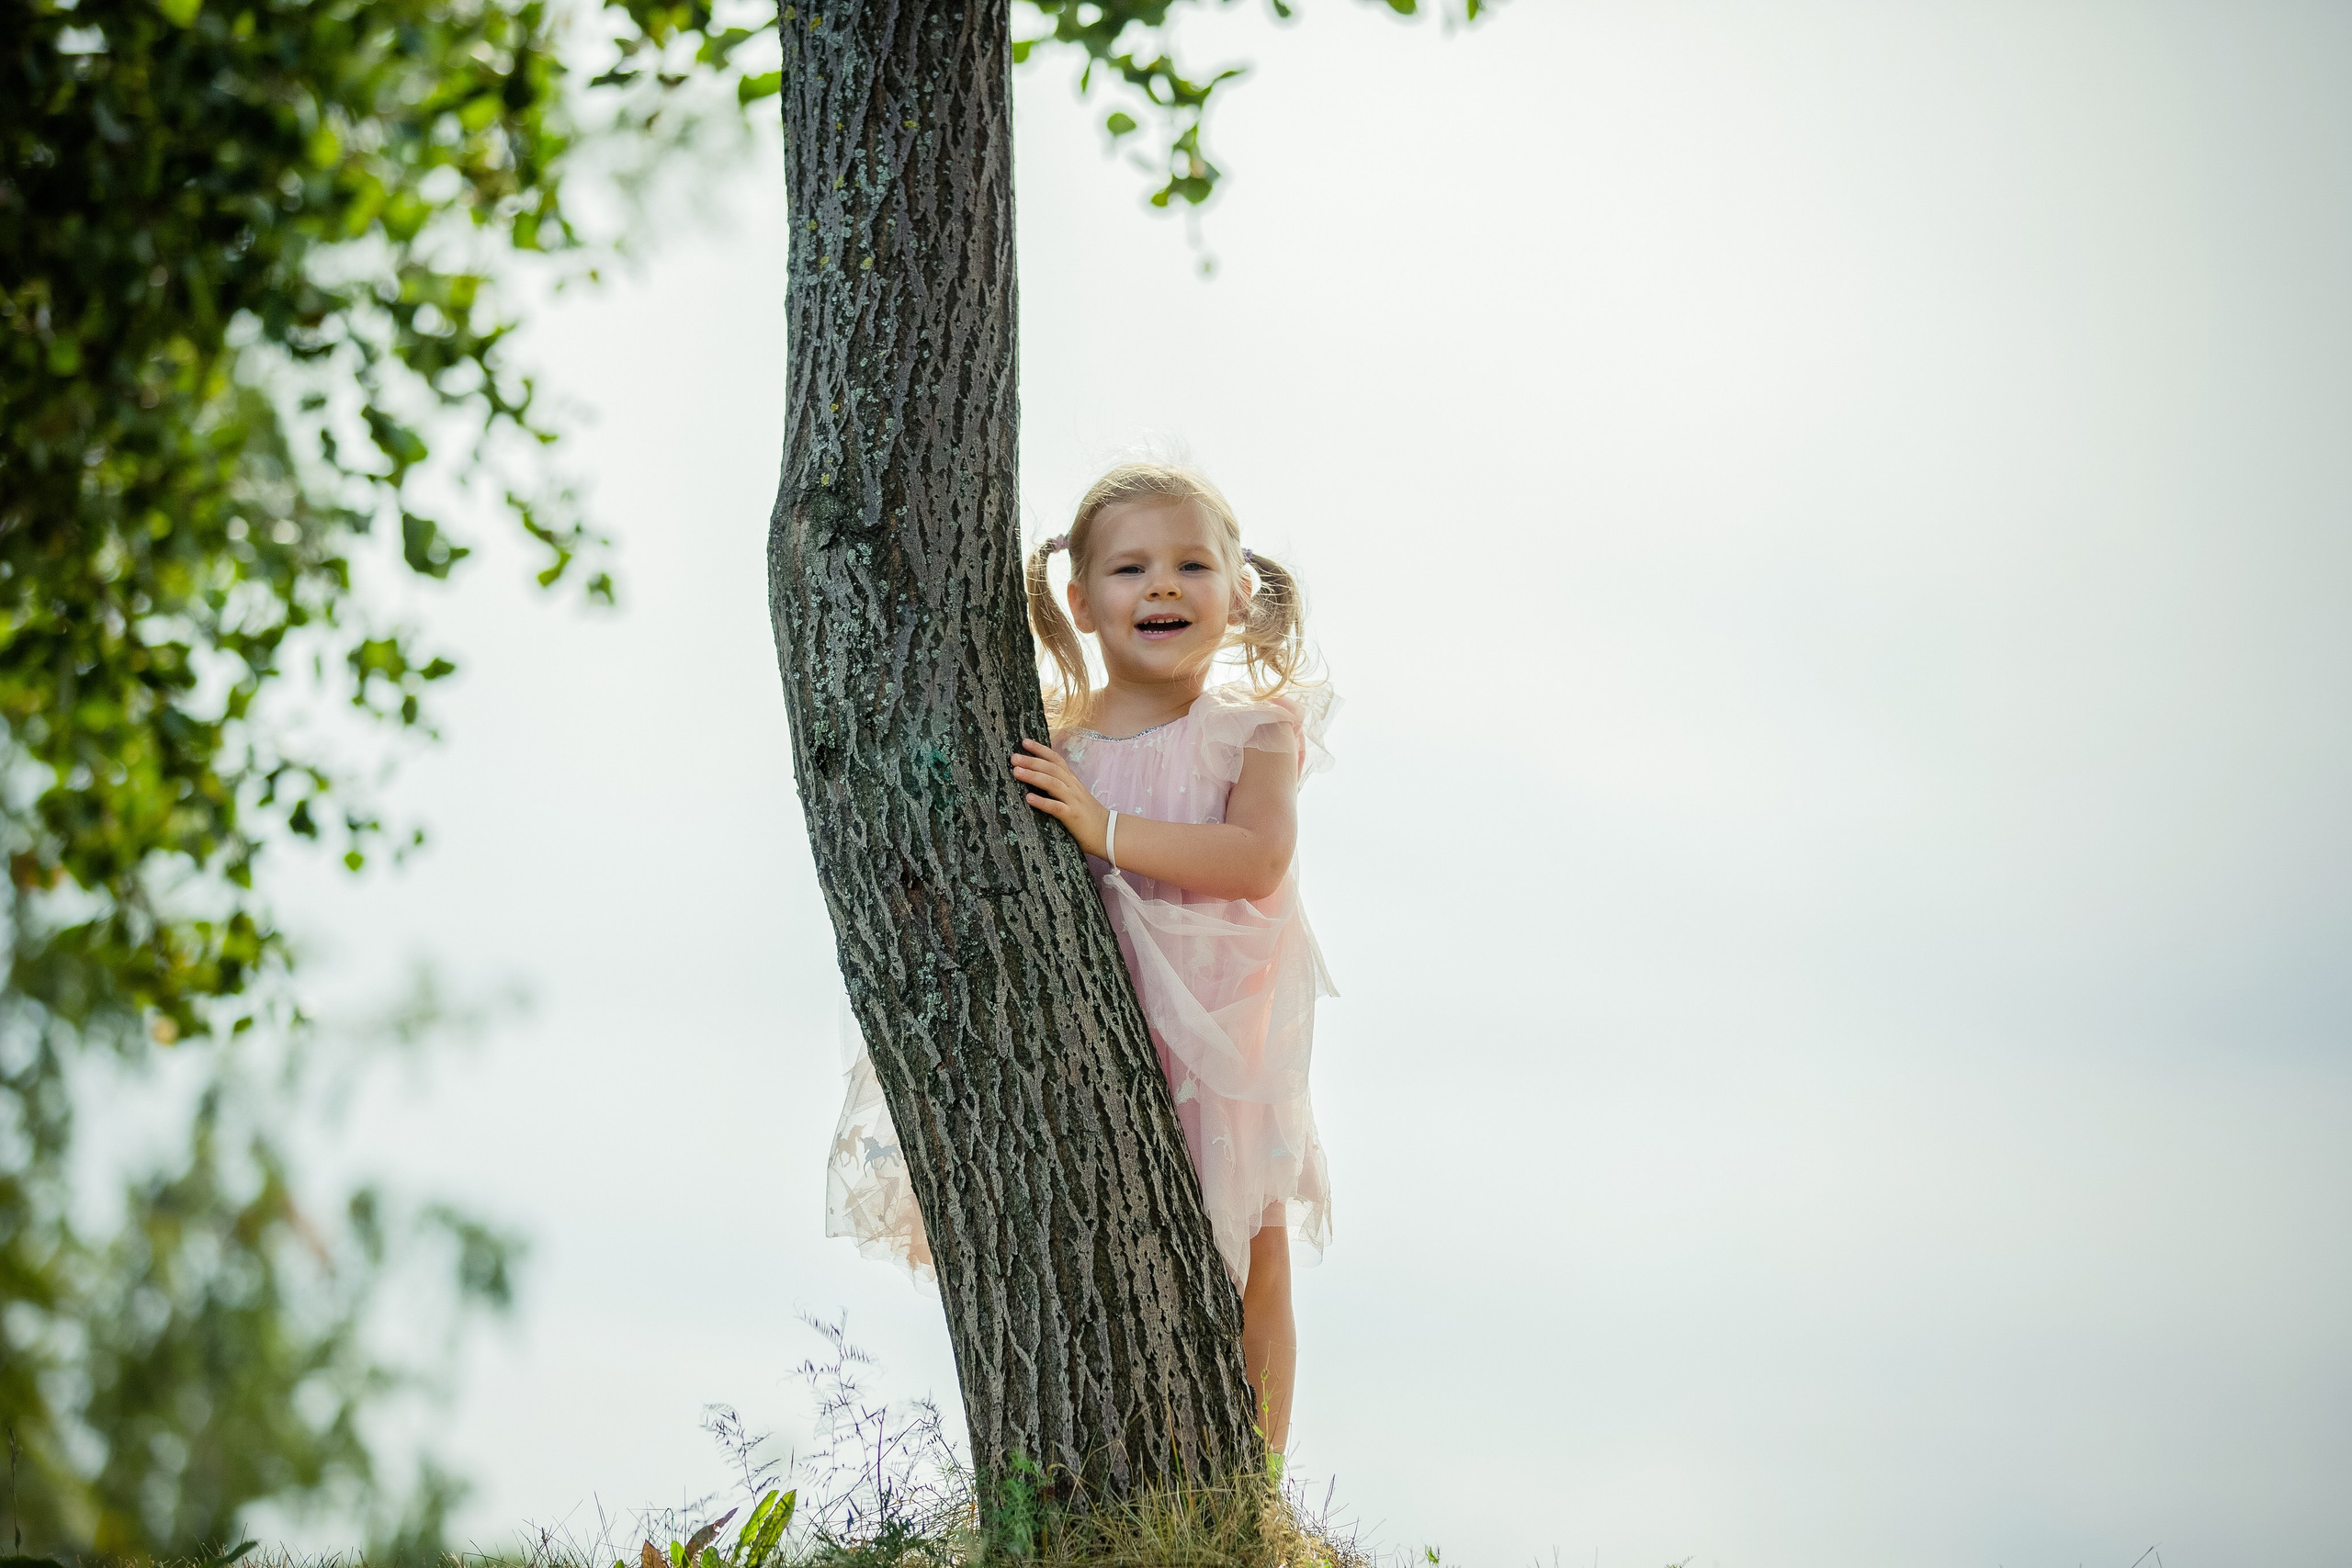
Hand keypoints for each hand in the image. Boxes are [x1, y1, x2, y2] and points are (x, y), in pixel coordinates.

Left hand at [1011, 739, 1110, 857]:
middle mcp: (1073, 787)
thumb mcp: (1075, 795)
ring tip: (1017, 772)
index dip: (1041, 749)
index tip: (1024, 742)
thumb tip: (1038, 777)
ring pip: (1053, 784)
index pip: (1056, 759)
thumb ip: (1060, 785)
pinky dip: (1042, 802)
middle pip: (1052, 769)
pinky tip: (1029, 798)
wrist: (1108, 832)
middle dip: (1032, 761)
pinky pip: (1056, 807)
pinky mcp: (1073, 816)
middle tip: (1014, 757)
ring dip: (1034, 776)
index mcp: (1072, 781)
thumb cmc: (1087, 815)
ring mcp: (1073, 801)